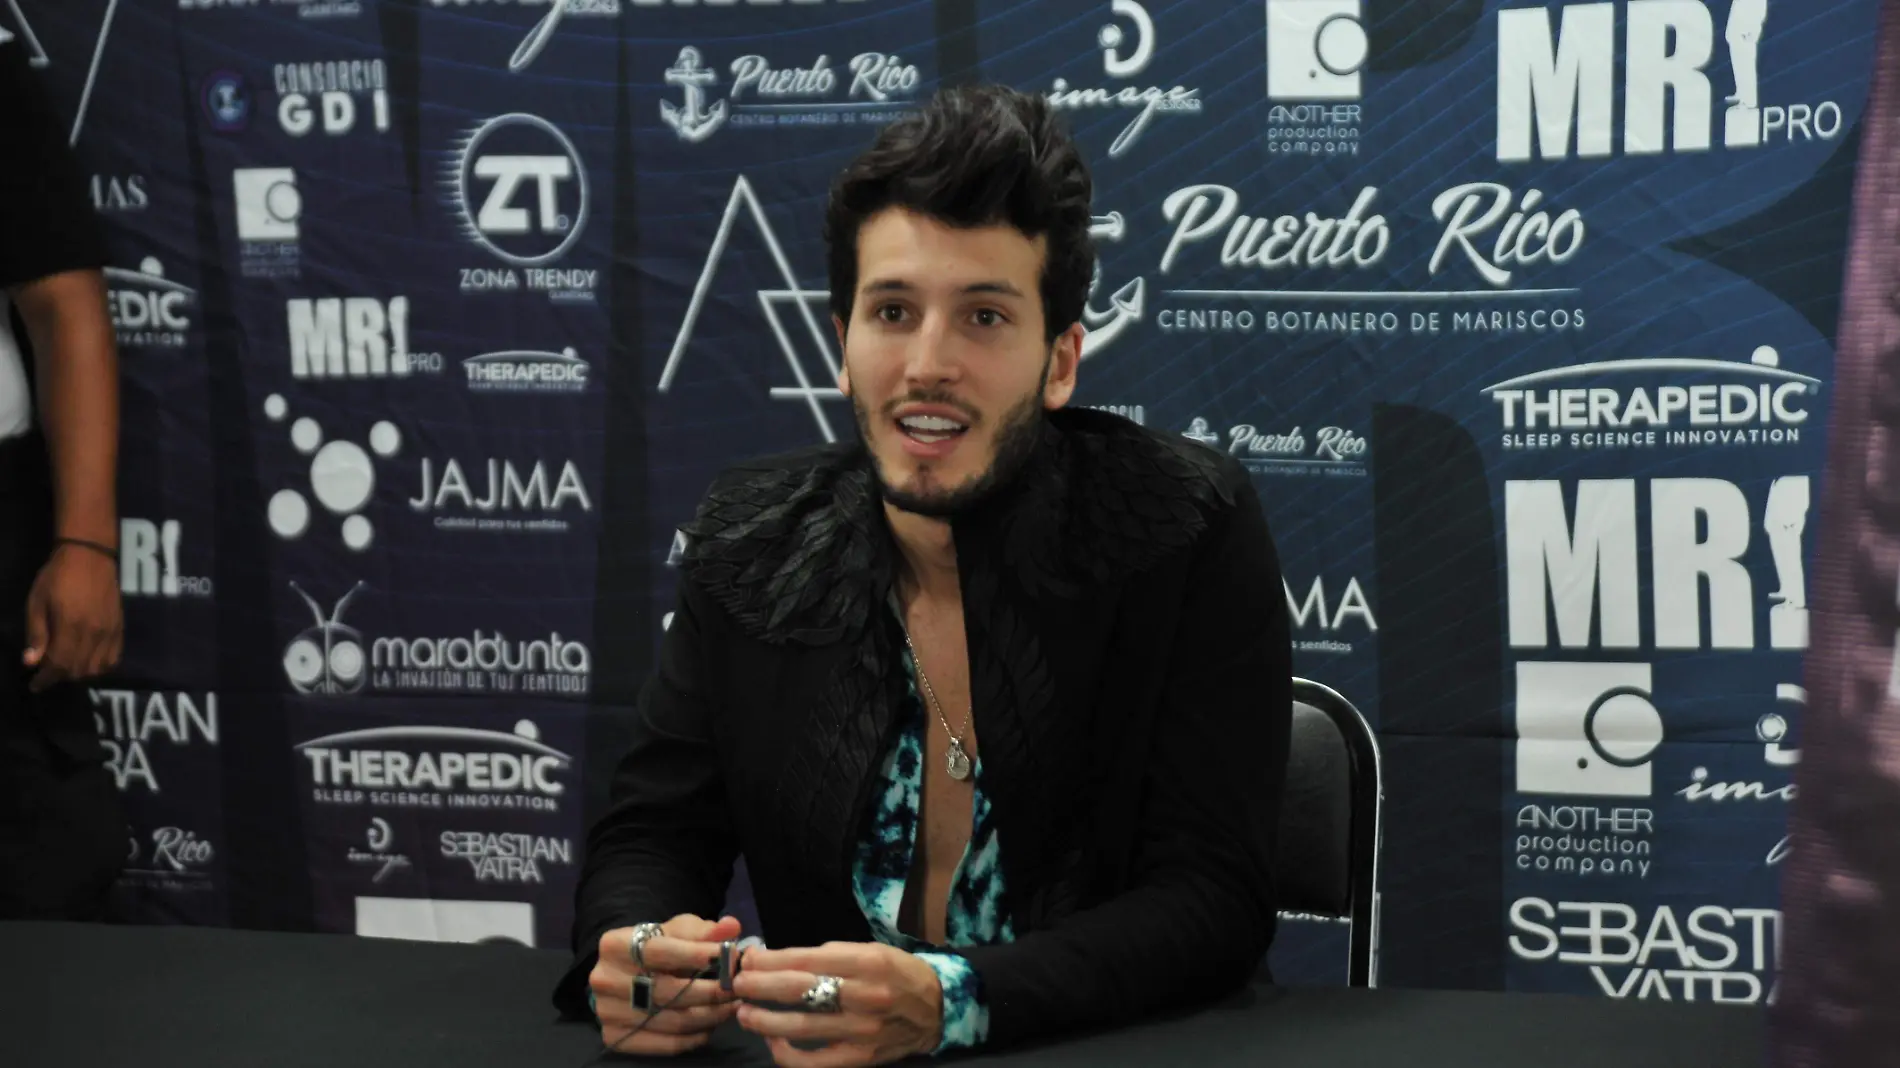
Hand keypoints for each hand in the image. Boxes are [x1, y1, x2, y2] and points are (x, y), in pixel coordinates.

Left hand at [23, 542, 121, 692]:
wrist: (90, 556)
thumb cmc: (57, 576)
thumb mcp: (37, 602)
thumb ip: (36, 634)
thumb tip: (30, 662)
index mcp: (71, 625)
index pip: (60, 664)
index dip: (46, 679)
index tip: (34, 685)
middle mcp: (94, 633)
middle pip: (79, 670)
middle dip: (60, 677)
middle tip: (47, 672)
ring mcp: (110, 632)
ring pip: (97, 668)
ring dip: (80, 673)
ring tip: (66, 667)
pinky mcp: (119, 629)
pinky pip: (113, 659)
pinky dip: (100, 667)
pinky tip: (88, 661)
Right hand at [588, 913, 743, 1055]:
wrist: (626, 973)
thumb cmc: (656, 946)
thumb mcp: (677, 931)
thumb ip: (704, 930)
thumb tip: (731, 927)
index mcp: (615, 945)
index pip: (659, 952)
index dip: (696, 956)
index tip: (730, 958)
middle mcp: (604, 979)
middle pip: (666, 991)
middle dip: (710, 991)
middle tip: (738, 989)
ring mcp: (607, 1011)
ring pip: (671, 1021)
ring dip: (709, 1016)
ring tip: (730, 1007)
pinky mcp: (615, 1037)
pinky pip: (665, 1044)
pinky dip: (694, 1038)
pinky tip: (710, 1026)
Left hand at [732, 942, 942, 1066]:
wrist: (938, 1010)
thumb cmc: (898, 974)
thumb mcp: (872, 951)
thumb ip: (830, 956)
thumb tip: (779, 960)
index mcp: (868, 962)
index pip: (809, 960)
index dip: (773, 960)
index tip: (749, 958)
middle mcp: (866, 995)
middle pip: (801, 990)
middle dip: (762, 986)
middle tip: (738, 983)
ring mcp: (862, 1031)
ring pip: (803, 1027)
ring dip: (766, 1020)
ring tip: (745, 1014)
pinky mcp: (860, 1059)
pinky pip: (814, 1063)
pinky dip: (787, 1054)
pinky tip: (774, 1041)